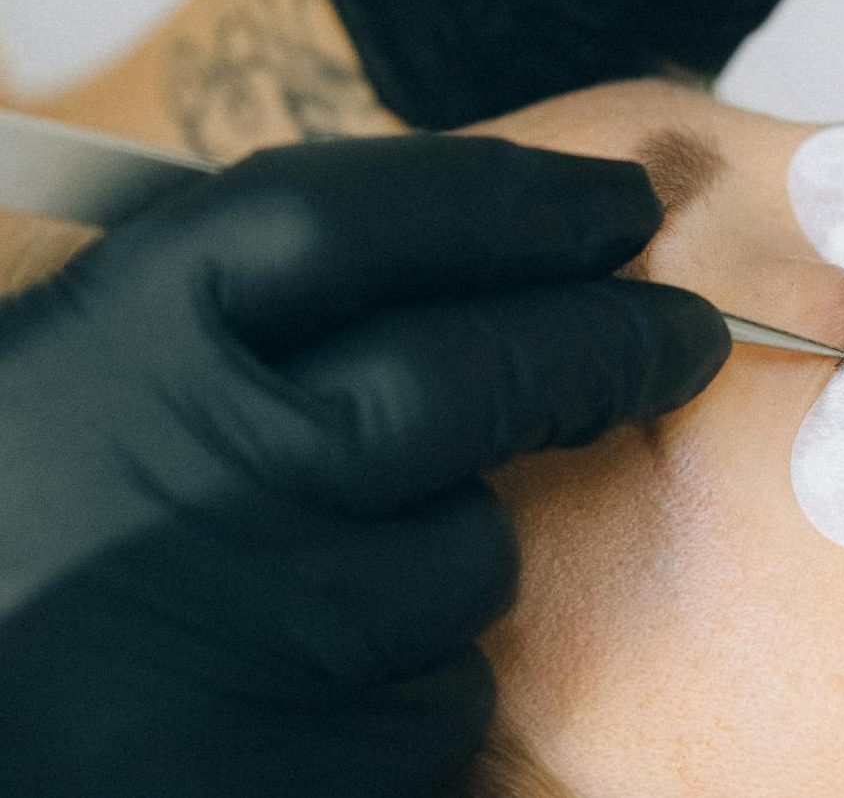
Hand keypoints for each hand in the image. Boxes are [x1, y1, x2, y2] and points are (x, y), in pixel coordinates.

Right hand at [0, 136, 726, 797]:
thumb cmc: (30, 518)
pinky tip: (313, 681)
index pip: (372, 216)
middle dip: (609, 345)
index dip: (523, 202)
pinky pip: (437, 704)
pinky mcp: (280, 772)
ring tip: (336, 575)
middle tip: (679, 336)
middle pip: (478, 375)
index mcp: (132, 331)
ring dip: (455, 554)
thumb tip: (510, 241)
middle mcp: (199, 465)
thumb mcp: (95, 363)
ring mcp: (251, 629)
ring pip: (473, 559)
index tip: (620, 207)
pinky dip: (410, 686)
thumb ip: (267, 308)